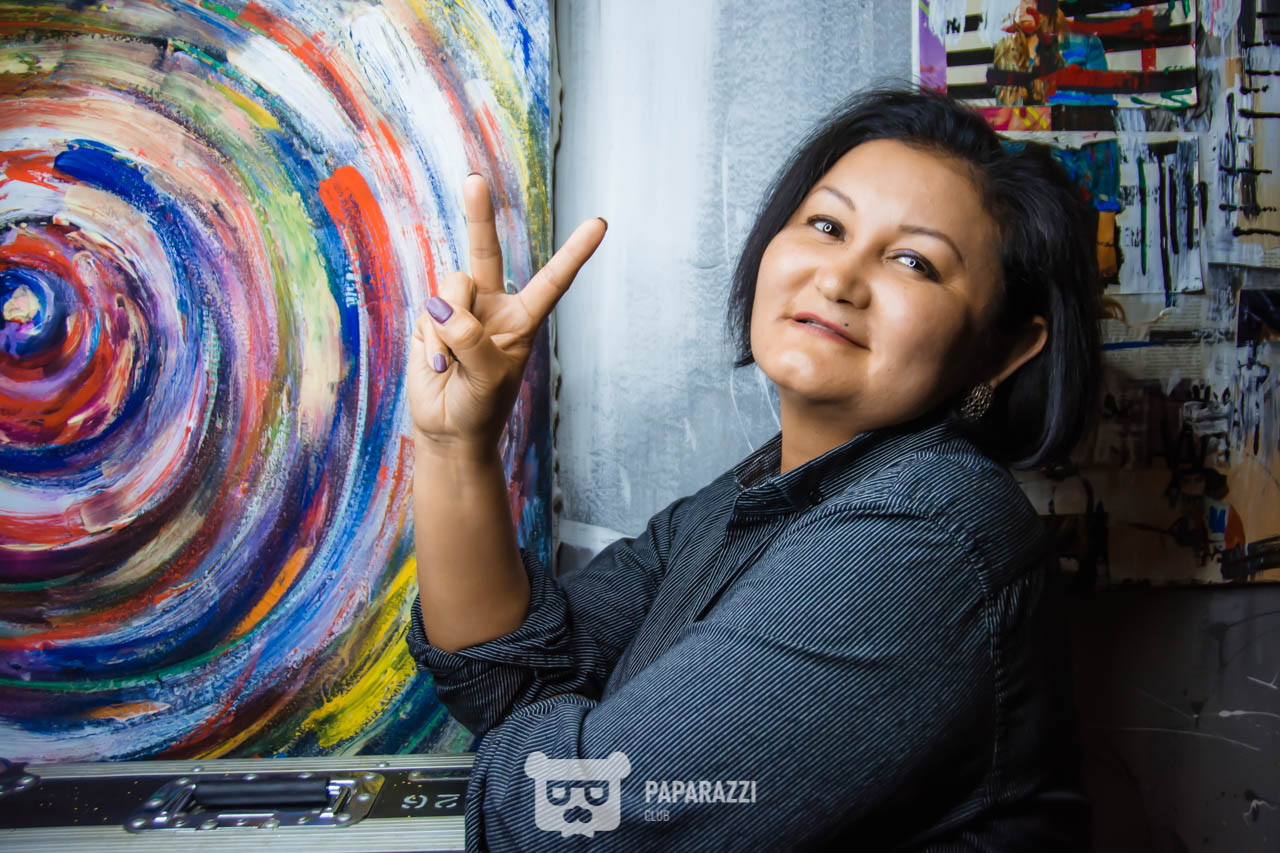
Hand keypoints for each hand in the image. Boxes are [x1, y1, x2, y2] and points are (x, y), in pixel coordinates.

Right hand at [408, 174, 605, 455]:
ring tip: (453, 364)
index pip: (553, 281)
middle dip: (477, 214)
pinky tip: (438, 365)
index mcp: (523, 318)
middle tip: (474, 180)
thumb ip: (471, 340)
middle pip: (486, 252)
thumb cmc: (480, 407)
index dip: (575, 253)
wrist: (448, 429)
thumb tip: (441, 307)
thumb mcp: (489, 377)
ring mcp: (458, 309)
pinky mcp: (429, 319)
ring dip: (448, 328)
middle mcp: (492, 305)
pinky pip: (428, 312)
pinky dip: (432, 341)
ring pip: (451, 289)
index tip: (600, 223)